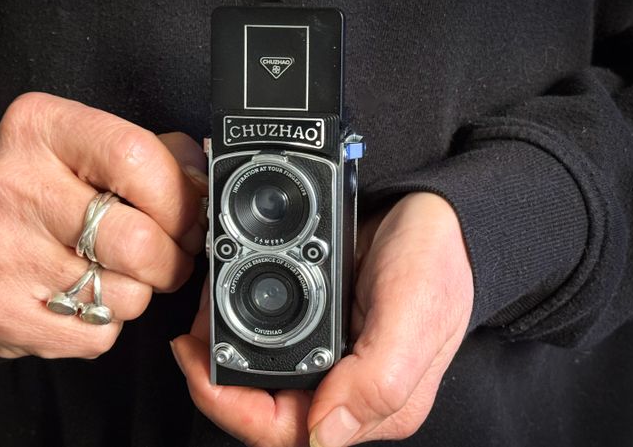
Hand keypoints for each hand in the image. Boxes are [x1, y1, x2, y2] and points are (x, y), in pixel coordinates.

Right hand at [0, 92, 206, 357]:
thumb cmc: (39, 189)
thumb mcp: (85, 146)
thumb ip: (155, 154)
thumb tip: (204, 184)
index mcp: (40, 130)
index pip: (138, 158)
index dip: (180, 199)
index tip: (188, 217)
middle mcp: (14, 188)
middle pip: (139, 241)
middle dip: (172, 259)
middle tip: (166, 255)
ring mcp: (2, 255)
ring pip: (126, 296)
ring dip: (139, 292)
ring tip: (113, 272)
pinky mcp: (1, 312)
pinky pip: (98, 333)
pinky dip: (106, 322)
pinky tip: (81, 296)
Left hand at [171, 192, 473, 445]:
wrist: (439, 209)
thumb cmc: (438, 260)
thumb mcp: (415, 315)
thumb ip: (377, 381)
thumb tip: (322, 434)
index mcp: (372, 404)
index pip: (286, 433)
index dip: (231, 407)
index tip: (196, 361)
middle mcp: (347, 390)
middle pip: (262, 407)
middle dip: (216, 373)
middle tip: (194, 328)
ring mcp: (332, 359)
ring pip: (260, 373)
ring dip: (223, 344)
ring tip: (206, 305)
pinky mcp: (320, 327)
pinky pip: (268, 337)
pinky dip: (239, 317)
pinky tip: (227, 295)